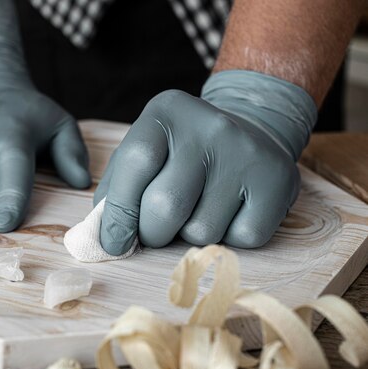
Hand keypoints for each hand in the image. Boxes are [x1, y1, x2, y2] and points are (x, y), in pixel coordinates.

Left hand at [96, 70, 316, 253]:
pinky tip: (229, 212)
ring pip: (202, 230)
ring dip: (190, 236)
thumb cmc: (181, 154)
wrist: (251, 132)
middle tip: (155, 231)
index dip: (119, 212)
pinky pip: (240, 239)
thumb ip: (117, 191)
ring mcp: (248, 153)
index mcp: (167, 112)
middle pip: (166, 205)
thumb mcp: (144, 153)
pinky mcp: (278, 182)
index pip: (135, 163)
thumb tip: (104, 238)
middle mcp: (210, 126)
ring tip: (197, 210)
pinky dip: (228, 239)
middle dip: (152, 233)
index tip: (113, 242)